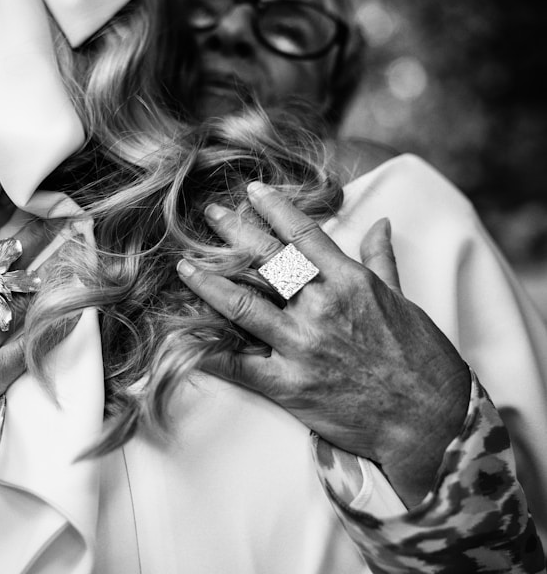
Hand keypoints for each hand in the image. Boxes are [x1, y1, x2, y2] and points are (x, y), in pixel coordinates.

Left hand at [177, 181, 470, 505]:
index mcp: (350, 283)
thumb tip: (379, 222)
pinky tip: (181, 335)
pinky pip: (237, 365)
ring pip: (242, 307)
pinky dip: (207, 349)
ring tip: (184, 266)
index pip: (304, 235)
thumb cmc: (421, 359)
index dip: (275, 209)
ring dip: (208, 284)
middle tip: (209, 213)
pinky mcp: (288, 385)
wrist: (430, 421)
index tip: (251, 191)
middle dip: (233, 233)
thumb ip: (381, 260)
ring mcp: (302, 347)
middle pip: (267, 262)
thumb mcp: (404, 301)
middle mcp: (322, 308)